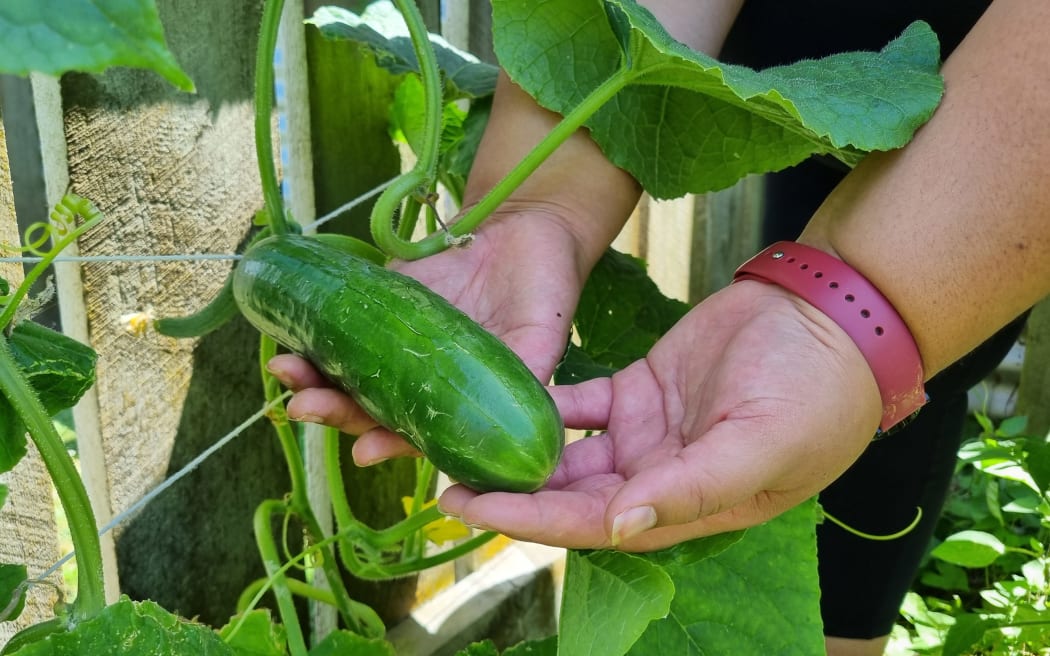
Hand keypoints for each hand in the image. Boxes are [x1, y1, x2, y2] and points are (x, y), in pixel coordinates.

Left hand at [267, 209, 586, 462]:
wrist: (526, 224)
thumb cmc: (545, 287)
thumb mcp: (543, 337)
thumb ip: (525, 377)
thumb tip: (510, 429)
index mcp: (460, 400)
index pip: (418, 434)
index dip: (390, 445)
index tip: (365, 452)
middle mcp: (424, 378)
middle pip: (371, 407)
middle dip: (334, 411)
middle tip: (301, 407)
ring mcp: (400, 342)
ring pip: (349, 371)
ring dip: (314, 376)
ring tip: (284, 370)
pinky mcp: (384, 303)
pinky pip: (342, 324)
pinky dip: (315, 332)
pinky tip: (287, 334)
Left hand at [439, 280, 883, 550]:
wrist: (829, 320)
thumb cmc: (814, 393)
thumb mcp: (761, 446)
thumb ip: (691, 488)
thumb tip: (620, 528)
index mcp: (685, 505)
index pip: (593, 523)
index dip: (531, 518)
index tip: (471, 504)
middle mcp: (657, 477)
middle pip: (569, 494)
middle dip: (510, 490)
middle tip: (443, 475)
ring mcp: (647, 434)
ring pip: (568, 452)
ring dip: (518, 450)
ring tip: (460, 439)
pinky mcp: (640, 390)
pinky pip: (582, 403)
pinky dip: (544, 402)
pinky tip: (502, 393)